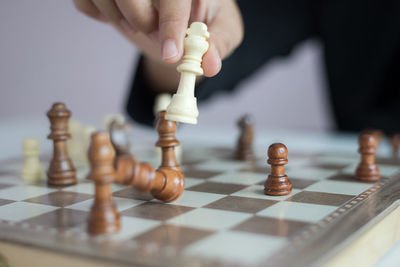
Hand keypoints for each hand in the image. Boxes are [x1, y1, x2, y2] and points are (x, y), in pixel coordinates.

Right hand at [73, 0, 242, 76]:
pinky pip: (85, 1)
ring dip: (119, 19)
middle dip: (142, 20)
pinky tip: (118, 18)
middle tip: (156, 36)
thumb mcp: (223, 30)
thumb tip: (210, 65)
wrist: (183, 19)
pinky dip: (98, 15)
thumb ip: (219, 43)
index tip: (171, 53)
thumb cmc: (206, 19)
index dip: (171, 23)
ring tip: (139, 27)